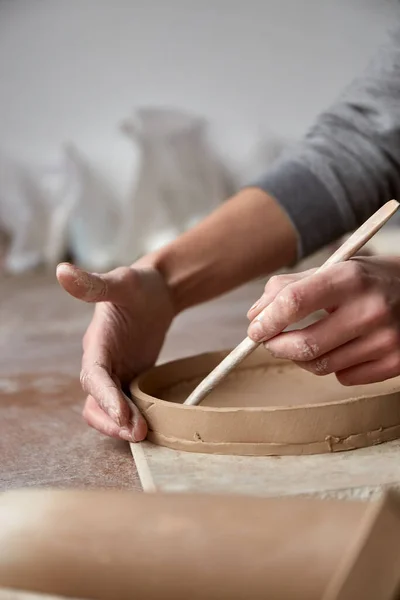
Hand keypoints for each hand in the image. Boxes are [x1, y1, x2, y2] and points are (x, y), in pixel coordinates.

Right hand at [57, 262, 173, 440]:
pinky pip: (126, 405)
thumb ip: (95, 284)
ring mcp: (115, 373)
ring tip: (146, 434)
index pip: (94, 376)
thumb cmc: (139, 285)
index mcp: (97, 343)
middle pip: (95, 402)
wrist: (156, 293)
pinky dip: (134, 418)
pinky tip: (153, 425)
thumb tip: (61, 270)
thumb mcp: (122, 282)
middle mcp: (101, 363)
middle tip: (138, 433)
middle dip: (112, 420)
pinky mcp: (129, 378)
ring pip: (107, 410)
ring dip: (122, 425)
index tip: (122, 413)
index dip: (105, 396)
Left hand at [247, 257, 399, 384]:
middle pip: (304, 344)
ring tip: (305, 341)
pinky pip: (344, 377)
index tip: (255, 329)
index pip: (294, 302)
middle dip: (276, 346)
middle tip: (269, 341)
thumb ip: (290, 287)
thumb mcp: (334, 269)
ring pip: (321, 366)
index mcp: (350, 278)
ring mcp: (386, 340)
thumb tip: (256, 316)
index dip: (267, 320)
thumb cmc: (369, 279)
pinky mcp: (395, 363)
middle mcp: (371, 310)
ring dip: (301, 358)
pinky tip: (342, 347)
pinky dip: (333, 367)